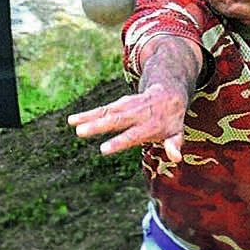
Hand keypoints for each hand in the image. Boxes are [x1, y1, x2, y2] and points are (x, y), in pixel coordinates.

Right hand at [68, 84, 187, 160]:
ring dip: (88, 116)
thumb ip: (175, 144)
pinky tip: (72, 119)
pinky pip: (103, 108)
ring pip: (106, 111)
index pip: (133, 135)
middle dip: (97, 126)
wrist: (169, 91)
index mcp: (151, 125)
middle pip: (116, 120)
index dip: (119, 141)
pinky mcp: (119, 103)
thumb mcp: (178, 132)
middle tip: (80, 133)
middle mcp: (137, 114)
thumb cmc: (172, 120)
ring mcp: (127, 106)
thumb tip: (177, 158)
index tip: (103, 149)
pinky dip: (88, 113)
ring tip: (71, 123)